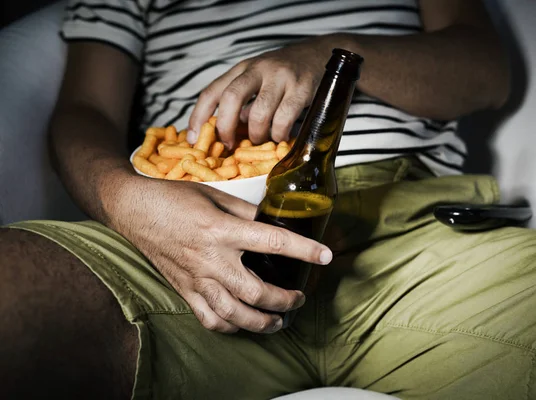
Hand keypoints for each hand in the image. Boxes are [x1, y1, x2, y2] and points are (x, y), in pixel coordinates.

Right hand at [108, 176, 332, 333]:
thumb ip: (247, 212)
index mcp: (222, 230)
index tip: (325, 257)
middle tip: (299, 297)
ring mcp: (196, 279)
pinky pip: (209, 318)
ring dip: (261, 322)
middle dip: (285, 300)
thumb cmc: (175, 199)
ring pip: (234, 314)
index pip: (273, 242)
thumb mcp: (216, 196)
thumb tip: (272, 222)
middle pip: (256, 292)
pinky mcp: (184, 290)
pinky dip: (229, 326)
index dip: (304, 250)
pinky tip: (242, 323)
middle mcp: (211, 259)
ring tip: (278, 320)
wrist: (134, 210)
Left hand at [188, 36, 334, 147]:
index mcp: (241, 69)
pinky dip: (279, 134)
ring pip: (258, 114)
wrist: (321, 54)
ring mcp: (280, 78)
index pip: (212, 91)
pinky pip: (283, 120)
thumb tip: (225, 133)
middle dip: (225, 127)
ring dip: (257, 134)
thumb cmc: (285, 75)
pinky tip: (281, 136)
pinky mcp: (301, 88)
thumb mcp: (258, 80)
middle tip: (229, 144)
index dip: (198, 116)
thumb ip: (242, 102)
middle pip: (230, 98)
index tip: (193, 139)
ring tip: (262, 139)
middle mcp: (258, 69)